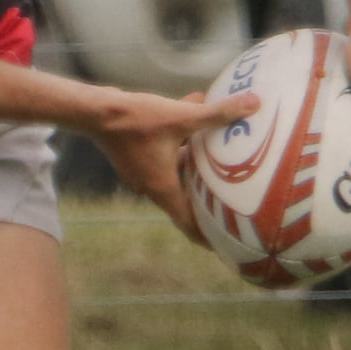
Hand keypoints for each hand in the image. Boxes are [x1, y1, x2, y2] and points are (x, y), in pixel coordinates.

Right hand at [85, 86, 259, 243]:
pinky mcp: (136, 156)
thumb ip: (217, 113)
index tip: (224, 244)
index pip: (187, 221)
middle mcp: (151, 185)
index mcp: (162, 187)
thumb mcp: (181, 116)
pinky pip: (165, 159)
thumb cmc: (135, 119)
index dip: (206, 235)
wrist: (96, 111)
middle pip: (184, 198)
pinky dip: (181, 148)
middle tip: (232, 199)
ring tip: (219, 159)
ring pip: (176, 174)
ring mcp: (142, 171)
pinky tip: (196, 122)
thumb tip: (254, 104)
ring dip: (195, 167)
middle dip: (206, 196)